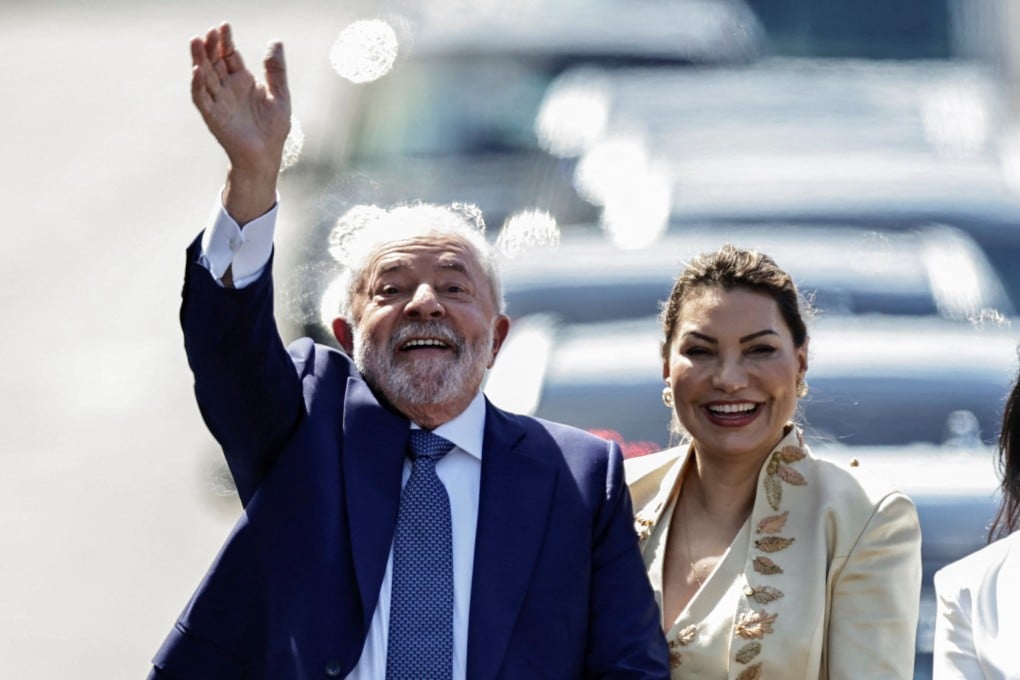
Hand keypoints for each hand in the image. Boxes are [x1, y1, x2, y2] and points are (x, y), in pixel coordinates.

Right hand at [190, 23, 290, 222]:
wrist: (267, 157)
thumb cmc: (274, 129)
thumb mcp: (280, 95)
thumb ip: (276, 70)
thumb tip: (276, 41)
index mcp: (242, 81)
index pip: (230, 55)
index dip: (226, 41)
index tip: (224, 25)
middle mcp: (227, 89)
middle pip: (214, 62)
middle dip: (210, 46)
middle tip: (209, 31)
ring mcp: (218, 102)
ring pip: (205, 76)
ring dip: (199, 60)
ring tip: (196, 41)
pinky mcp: (213, 117)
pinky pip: (202, 99)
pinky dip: (198, 86)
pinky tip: (197, 72)